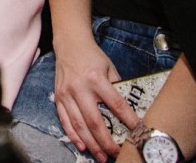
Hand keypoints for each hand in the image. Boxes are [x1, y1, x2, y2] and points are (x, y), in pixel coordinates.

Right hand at [53, 44, 140, 162]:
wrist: (69, 44)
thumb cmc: (91, 56)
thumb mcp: (109, 67)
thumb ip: (117, 87)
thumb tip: (128, 110)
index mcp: (96, 79)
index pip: (116, 104)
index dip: (128, 121)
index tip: (137, 133)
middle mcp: (80, 88)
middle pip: (95, 121)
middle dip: (106, 142)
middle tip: (116, 153)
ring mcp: (67, 94)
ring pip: (79, 126)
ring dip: (91, 144)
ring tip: (101, 157)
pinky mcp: (58, 98)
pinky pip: (65, 121)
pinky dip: (73, 136)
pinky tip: (82, 146)